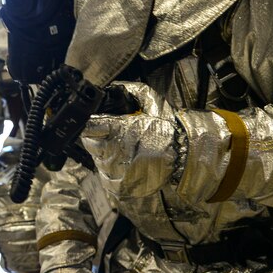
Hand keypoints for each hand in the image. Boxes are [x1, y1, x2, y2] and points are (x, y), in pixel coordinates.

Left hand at [80, 82, 177, 198]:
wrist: (184, 153)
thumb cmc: (168, 128)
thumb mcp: (152, 100)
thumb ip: (132, 90)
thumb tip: (114, 87)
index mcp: (117, 129)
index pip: (89, 127)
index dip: (92, 125)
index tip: (97, 125)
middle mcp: (113, 150)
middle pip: (90, 144)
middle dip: (99, 139)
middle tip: (114, 138)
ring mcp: (117, 170)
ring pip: (98, 162)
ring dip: (106, 156)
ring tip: (124, 152)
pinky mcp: (122, 185)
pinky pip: (106, 180)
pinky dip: (112, 174)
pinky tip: (123, 166)